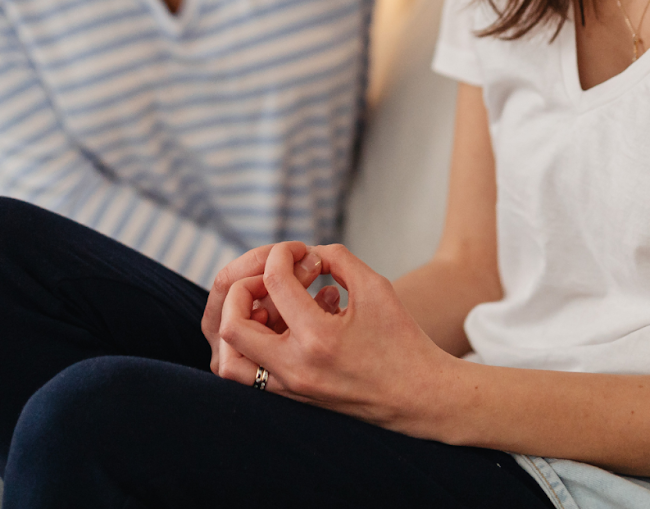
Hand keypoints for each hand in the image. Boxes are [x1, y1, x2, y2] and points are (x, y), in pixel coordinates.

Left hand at [215, 243, 455, 436]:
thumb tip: (304, 252)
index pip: (274, 282)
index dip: (282, 254)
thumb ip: (337, 257)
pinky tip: (282, 325)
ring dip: (238, 324)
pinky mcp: (292, 399)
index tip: (300, 251)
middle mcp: (296, 368)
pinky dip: (250, 346)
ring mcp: (291, 388)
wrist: (419, 397)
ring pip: (229, 361)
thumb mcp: (375, 285)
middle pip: (232, 325)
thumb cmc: (401, 338)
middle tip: (270, 276)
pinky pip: (248, 375)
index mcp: (318, 338)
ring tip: (265, 304)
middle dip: (242, 288)